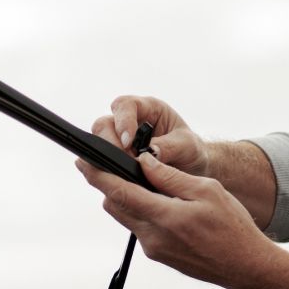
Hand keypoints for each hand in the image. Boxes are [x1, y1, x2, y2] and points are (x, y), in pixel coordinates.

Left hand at [75, 152, 282, 288]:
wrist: (246, 266)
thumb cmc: (233, 228)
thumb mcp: (206, 191)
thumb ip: (170, 177)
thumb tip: (144, 161)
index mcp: (164, 217)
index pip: (120, 192)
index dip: (97, 175)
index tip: (83, 161)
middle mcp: (152, 237)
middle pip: (116, 205)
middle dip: (111, 184)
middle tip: (115, 165)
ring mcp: (153, 249)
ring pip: (127, 217)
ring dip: (128, 198)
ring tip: (146, 183)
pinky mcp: (158, 255)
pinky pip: (140, 228)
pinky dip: (143, 212)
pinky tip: (163, 204)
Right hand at [91, 95, 208, 176]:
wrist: (190, 169)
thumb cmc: (190, 151)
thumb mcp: (187, 146)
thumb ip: (170, 146)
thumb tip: (149, 153)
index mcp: (148, 109)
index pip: (126, 105)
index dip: (123, 122)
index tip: (128, 143)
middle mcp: (129, 122)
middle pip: (104, 125)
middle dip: (109, 143)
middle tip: (123, 162)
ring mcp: (119, 141)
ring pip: (98, 145)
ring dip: (106, 160)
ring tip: (124, 174)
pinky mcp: (115, 160)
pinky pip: (102, 165)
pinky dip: (108, 174)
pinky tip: (121, 183)